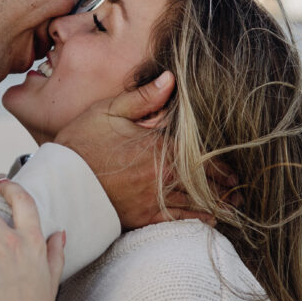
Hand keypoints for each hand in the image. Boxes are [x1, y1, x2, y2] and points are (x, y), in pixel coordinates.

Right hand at [54, 72, 234, 228]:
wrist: (60, 182)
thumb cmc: (81, 144)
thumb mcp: (108, 111)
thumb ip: (142, 98)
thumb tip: (170, 79)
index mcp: (159, 150)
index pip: (203, 158)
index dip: (224, 165)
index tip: (235, 168)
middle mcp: (162, 178)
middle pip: (206, 184)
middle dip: (226, 187)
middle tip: (241, 189)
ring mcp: (153, 200)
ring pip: (196, 205)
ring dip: (218, 205)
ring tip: (233, 206)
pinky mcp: (142, 218)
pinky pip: (177, 221)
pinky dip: (196, 221)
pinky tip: (208, 221)